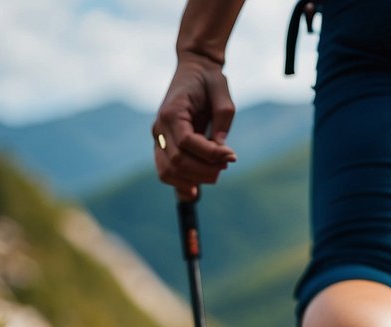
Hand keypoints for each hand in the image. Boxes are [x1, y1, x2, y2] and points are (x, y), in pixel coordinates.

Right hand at [153, 53, 238, 200]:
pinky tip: (195, 192)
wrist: (194, 70)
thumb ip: (223, 118)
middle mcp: (159, 126)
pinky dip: (179, 183)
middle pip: (176, 161)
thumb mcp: (222, 90)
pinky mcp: (162, 145)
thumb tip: (222, 150)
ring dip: (194, 179)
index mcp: (172, 112)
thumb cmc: (209, 79)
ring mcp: (158, 137)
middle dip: (205, 169)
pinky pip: (165, 171)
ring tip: (217, 172)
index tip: (232, 155)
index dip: (210, 154)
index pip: (186, 143)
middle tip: (227, 163)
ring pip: (167, 171)